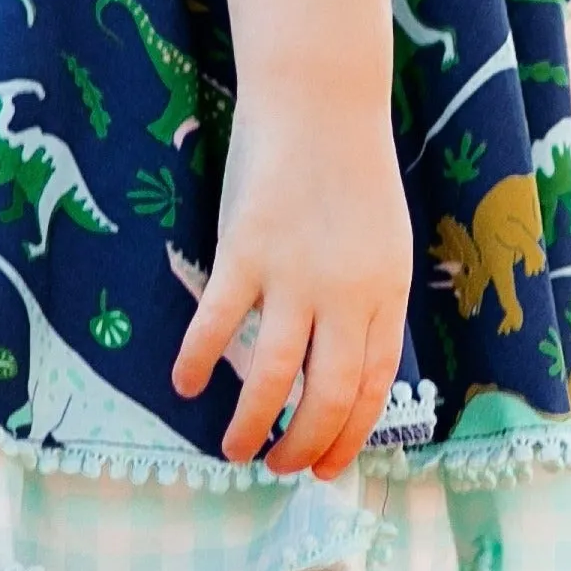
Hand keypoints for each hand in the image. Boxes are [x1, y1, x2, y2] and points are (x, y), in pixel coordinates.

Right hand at [172, 97, 413, 479]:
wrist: (323, 102)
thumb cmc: (349, 174)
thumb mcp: (381, 245)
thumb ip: (365, 303)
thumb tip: (342, 366)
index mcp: (385, 292)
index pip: (372, 386)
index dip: (349, 436)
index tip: (325, 468)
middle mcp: (346, 291)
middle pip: (328, 393)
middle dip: (302, 444)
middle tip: (276, 467)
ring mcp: (294, 274)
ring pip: (273, 375)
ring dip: (251, 423)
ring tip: (232, 449)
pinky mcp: (246, 252)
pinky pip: (217, 325)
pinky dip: (198, 362)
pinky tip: (185, 385)